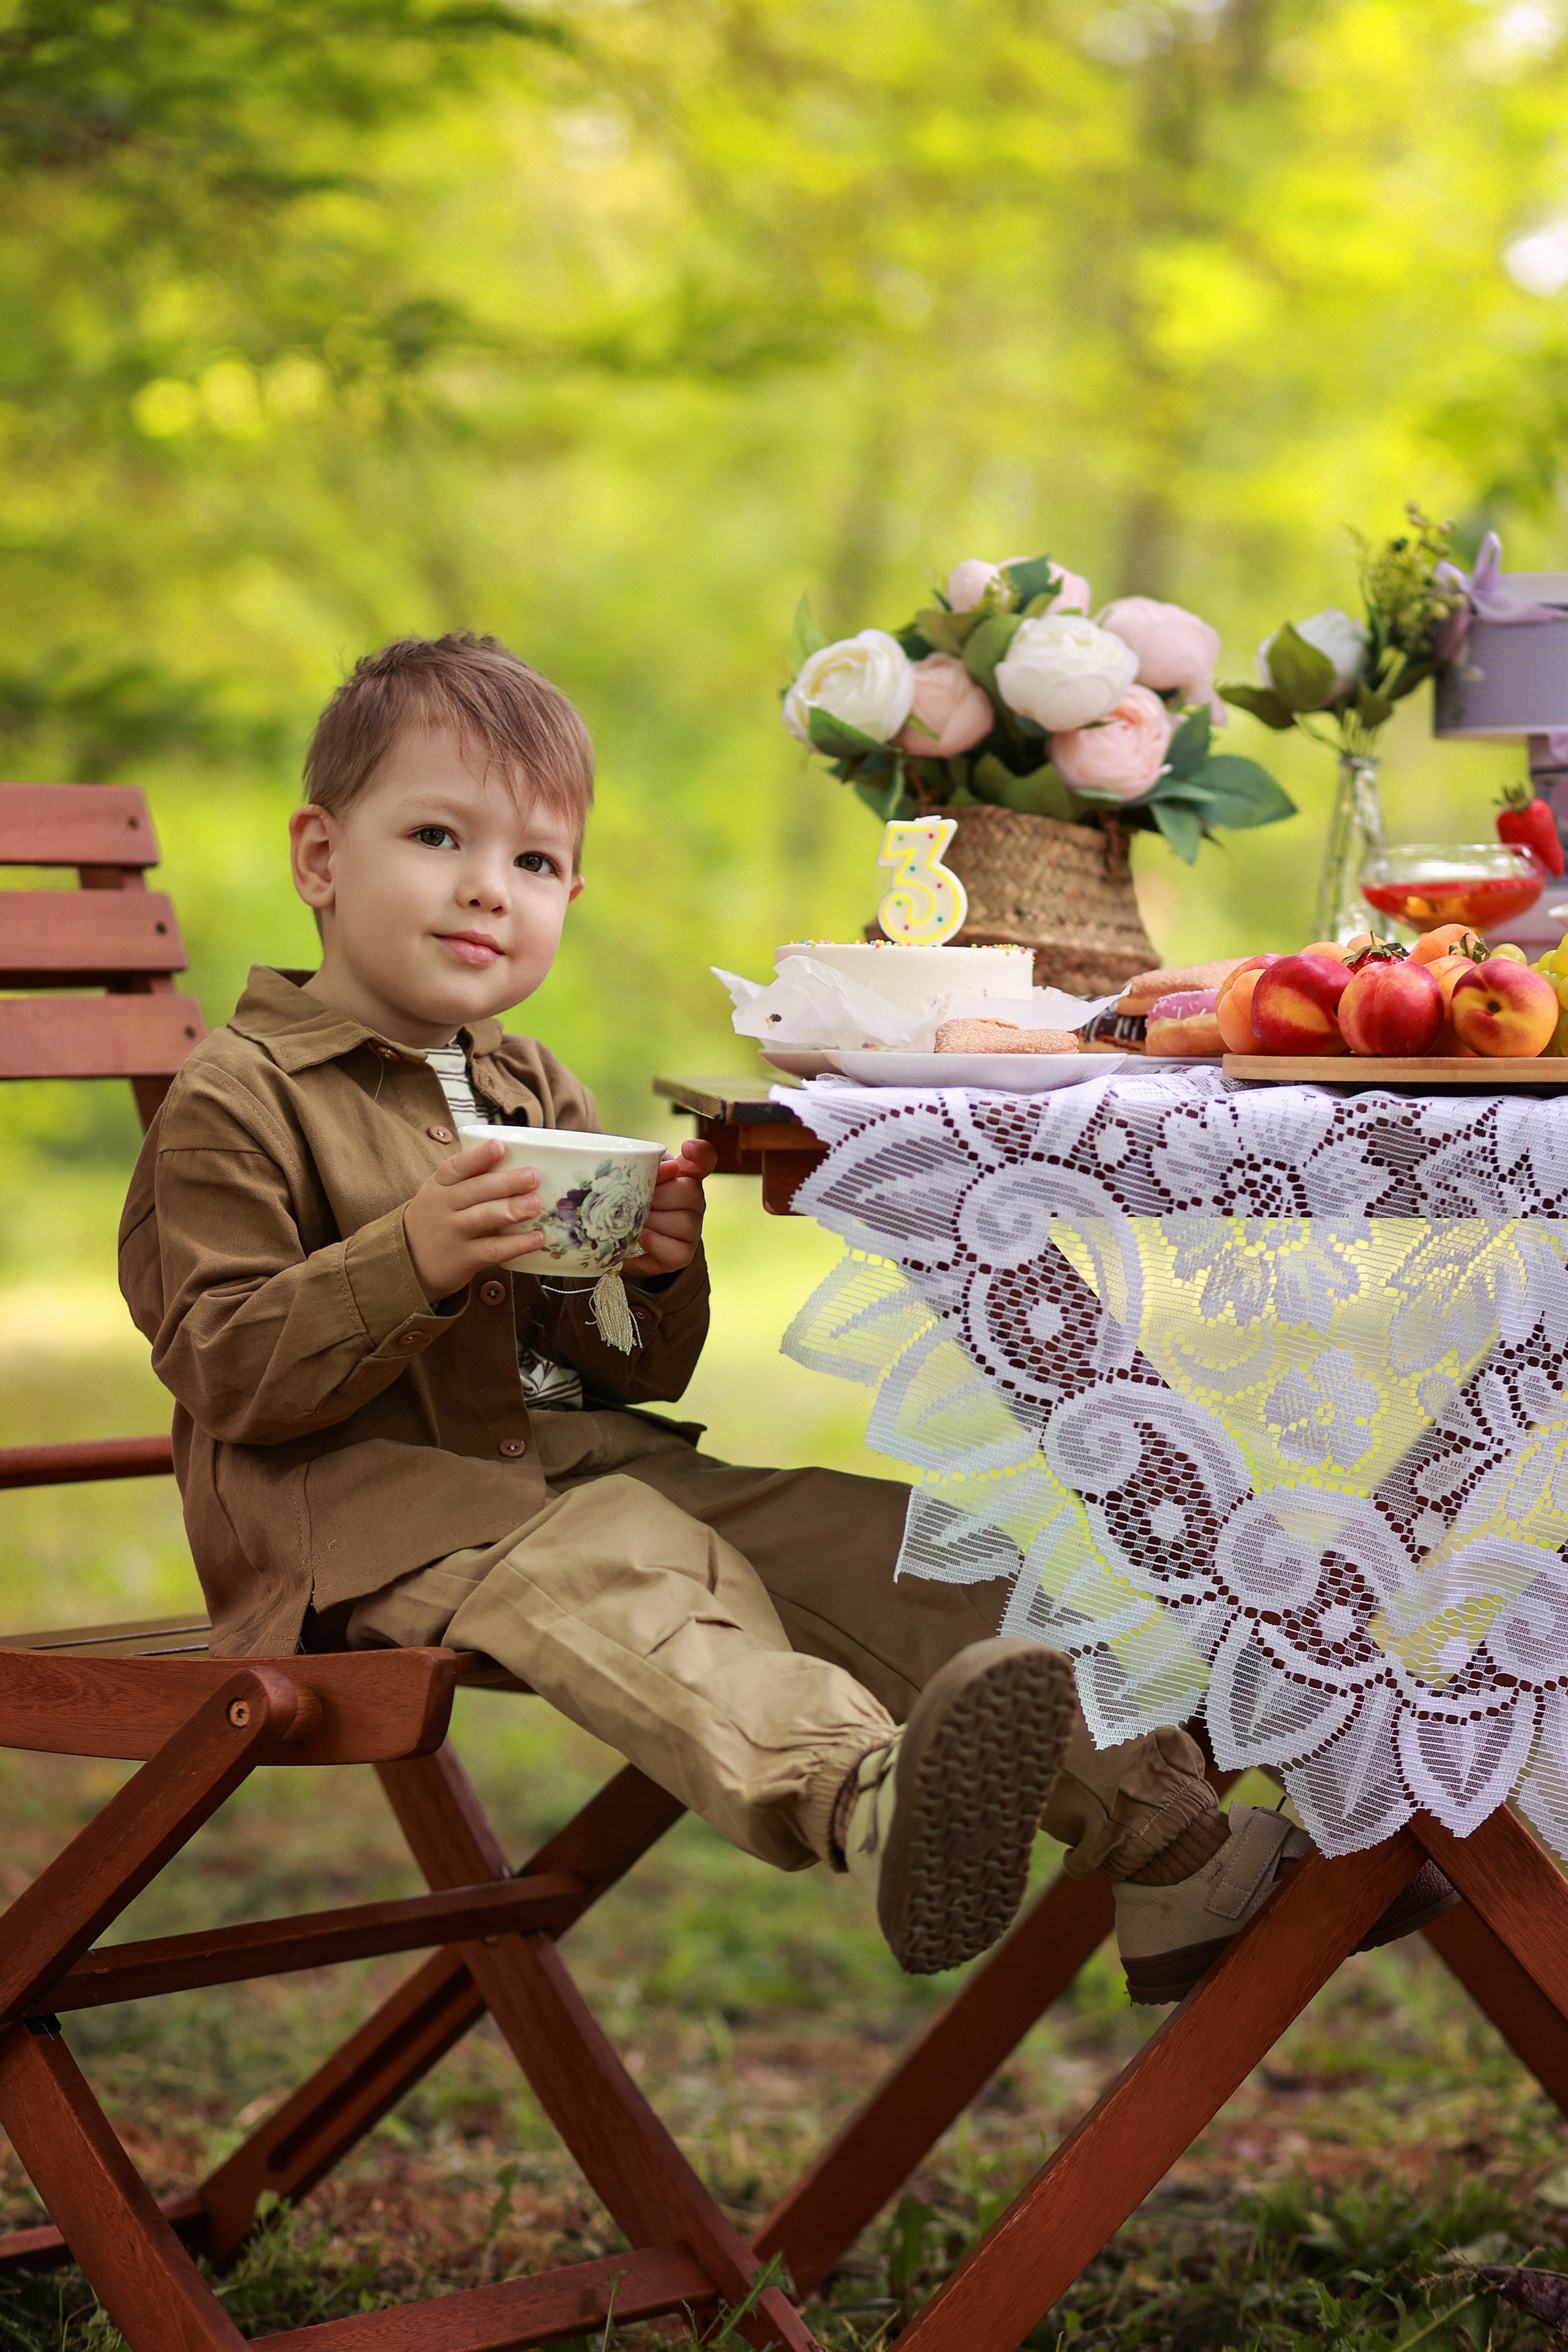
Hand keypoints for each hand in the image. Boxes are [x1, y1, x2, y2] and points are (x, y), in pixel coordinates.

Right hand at [402, 1137, 544, 1301]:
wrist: (410, 1260)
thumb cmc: (438, 1218)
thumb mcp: (442, 1193)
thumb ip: (470, 1180)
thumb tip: (520, 1165)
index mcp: (439, 1185)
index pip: (456, 1166)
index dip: (479, 1156)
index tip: (499, 1146)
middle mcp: (444, 1206)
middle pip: (475, 1190)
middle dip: (506, 1182)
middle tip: (533, 1176)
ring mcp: (453, 1233)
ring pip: (484, 1217)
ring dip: (512, 1209)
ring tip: (536, 1204)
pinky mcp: (463, 1258)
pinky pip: (493, 1250)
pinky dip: (516, 1244)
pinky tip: (537, 1238)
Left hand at [622, 1137, 716, 1279]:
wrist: (627, 1244)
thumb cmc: (633, 1205)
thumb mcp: (635, 1182)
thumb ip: (646, 1168)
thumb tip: (666, 1168)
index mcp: (684, 1177)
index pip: (704, 1159)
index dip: (700, 1152)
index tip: (686, 1147)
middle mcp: (695, 1201)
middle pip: (689, 1191)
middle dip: (658, 1196)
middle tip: (638, 1202)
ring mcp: (693, 1229)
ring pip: (683, 1222)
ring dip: (652, 1222)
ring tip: (636, 1221)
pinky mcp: (684, 1255)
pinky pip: (676, 1250)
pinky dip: (654, 1243)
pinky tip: (641, 1238)